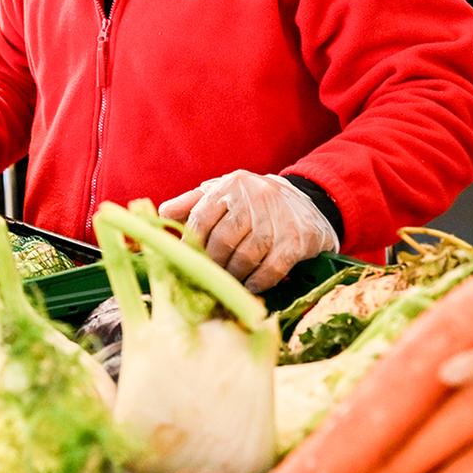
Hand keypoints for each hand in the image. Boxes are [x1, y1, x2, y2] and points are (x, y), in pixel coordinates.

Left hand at [161, 170, 338, 292]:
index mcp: (230, 186)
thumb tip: (161, 215)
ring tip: (230, 283)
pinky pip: (271, 268)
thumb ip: (192, 204)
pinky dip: (258, 282)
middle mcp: (254, 198)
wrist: (311, 202)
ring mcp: (277, 219)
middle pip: (222, 241)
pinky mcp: (297, 240)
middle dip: (213, 265)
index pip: (200, 218)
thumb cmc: (256, 203)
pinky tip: (252, 286)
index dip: (191, 245)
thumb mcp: (225, 194)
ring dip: (234, 276)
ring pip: (245, 257)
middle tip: (209, 278)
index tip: (187, 262)